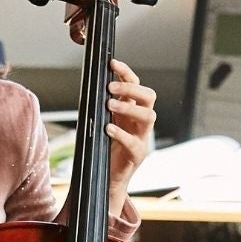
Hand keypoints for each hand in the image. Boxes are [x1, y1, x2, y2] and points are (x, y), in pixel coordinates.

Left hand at [102, 59, 156, 196]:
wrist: (108, 178)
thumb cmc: (105, 148)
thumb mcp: (103, 121)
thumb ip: (102, 106)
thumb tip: (91, 85)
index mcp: (132, 110)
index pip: (137, 85)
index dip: (127, 73)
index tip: (112, 63)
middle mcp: (140, 121)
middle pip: (149, 97)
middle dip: (131, 88)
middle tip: (110, 87)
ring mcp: (142, 138)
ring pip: (149, 116)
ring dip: (129, 107)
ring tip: (109, 104)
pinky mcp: (137, 155)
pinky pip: (134, 142)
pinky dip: (121, 133)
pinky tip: (107, 128)